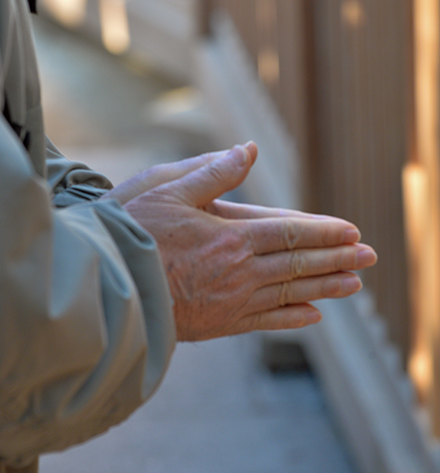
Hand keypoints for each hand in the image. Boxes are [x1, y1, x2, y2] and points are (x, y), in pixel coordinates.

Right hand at [124, 144, 376, 340]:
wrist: (103, 288)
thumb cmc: (129, 231)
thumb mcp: (167, 188)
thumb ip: (212, 171)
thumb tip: (249, 148)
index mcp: (229, 235)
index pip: (290, 232)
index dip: (324, 232)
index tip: (352, 231)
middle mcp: (238, 271)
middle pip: (298, 264)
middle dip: (336, 259)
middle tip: (369, 257)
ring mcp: (230, 301)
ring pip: (289, 294)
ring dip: (324, 288)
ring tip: (353, 286)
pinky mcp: (217, 324)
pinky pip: (265, 321)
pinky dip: (291, 317)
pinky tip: (312, 316)